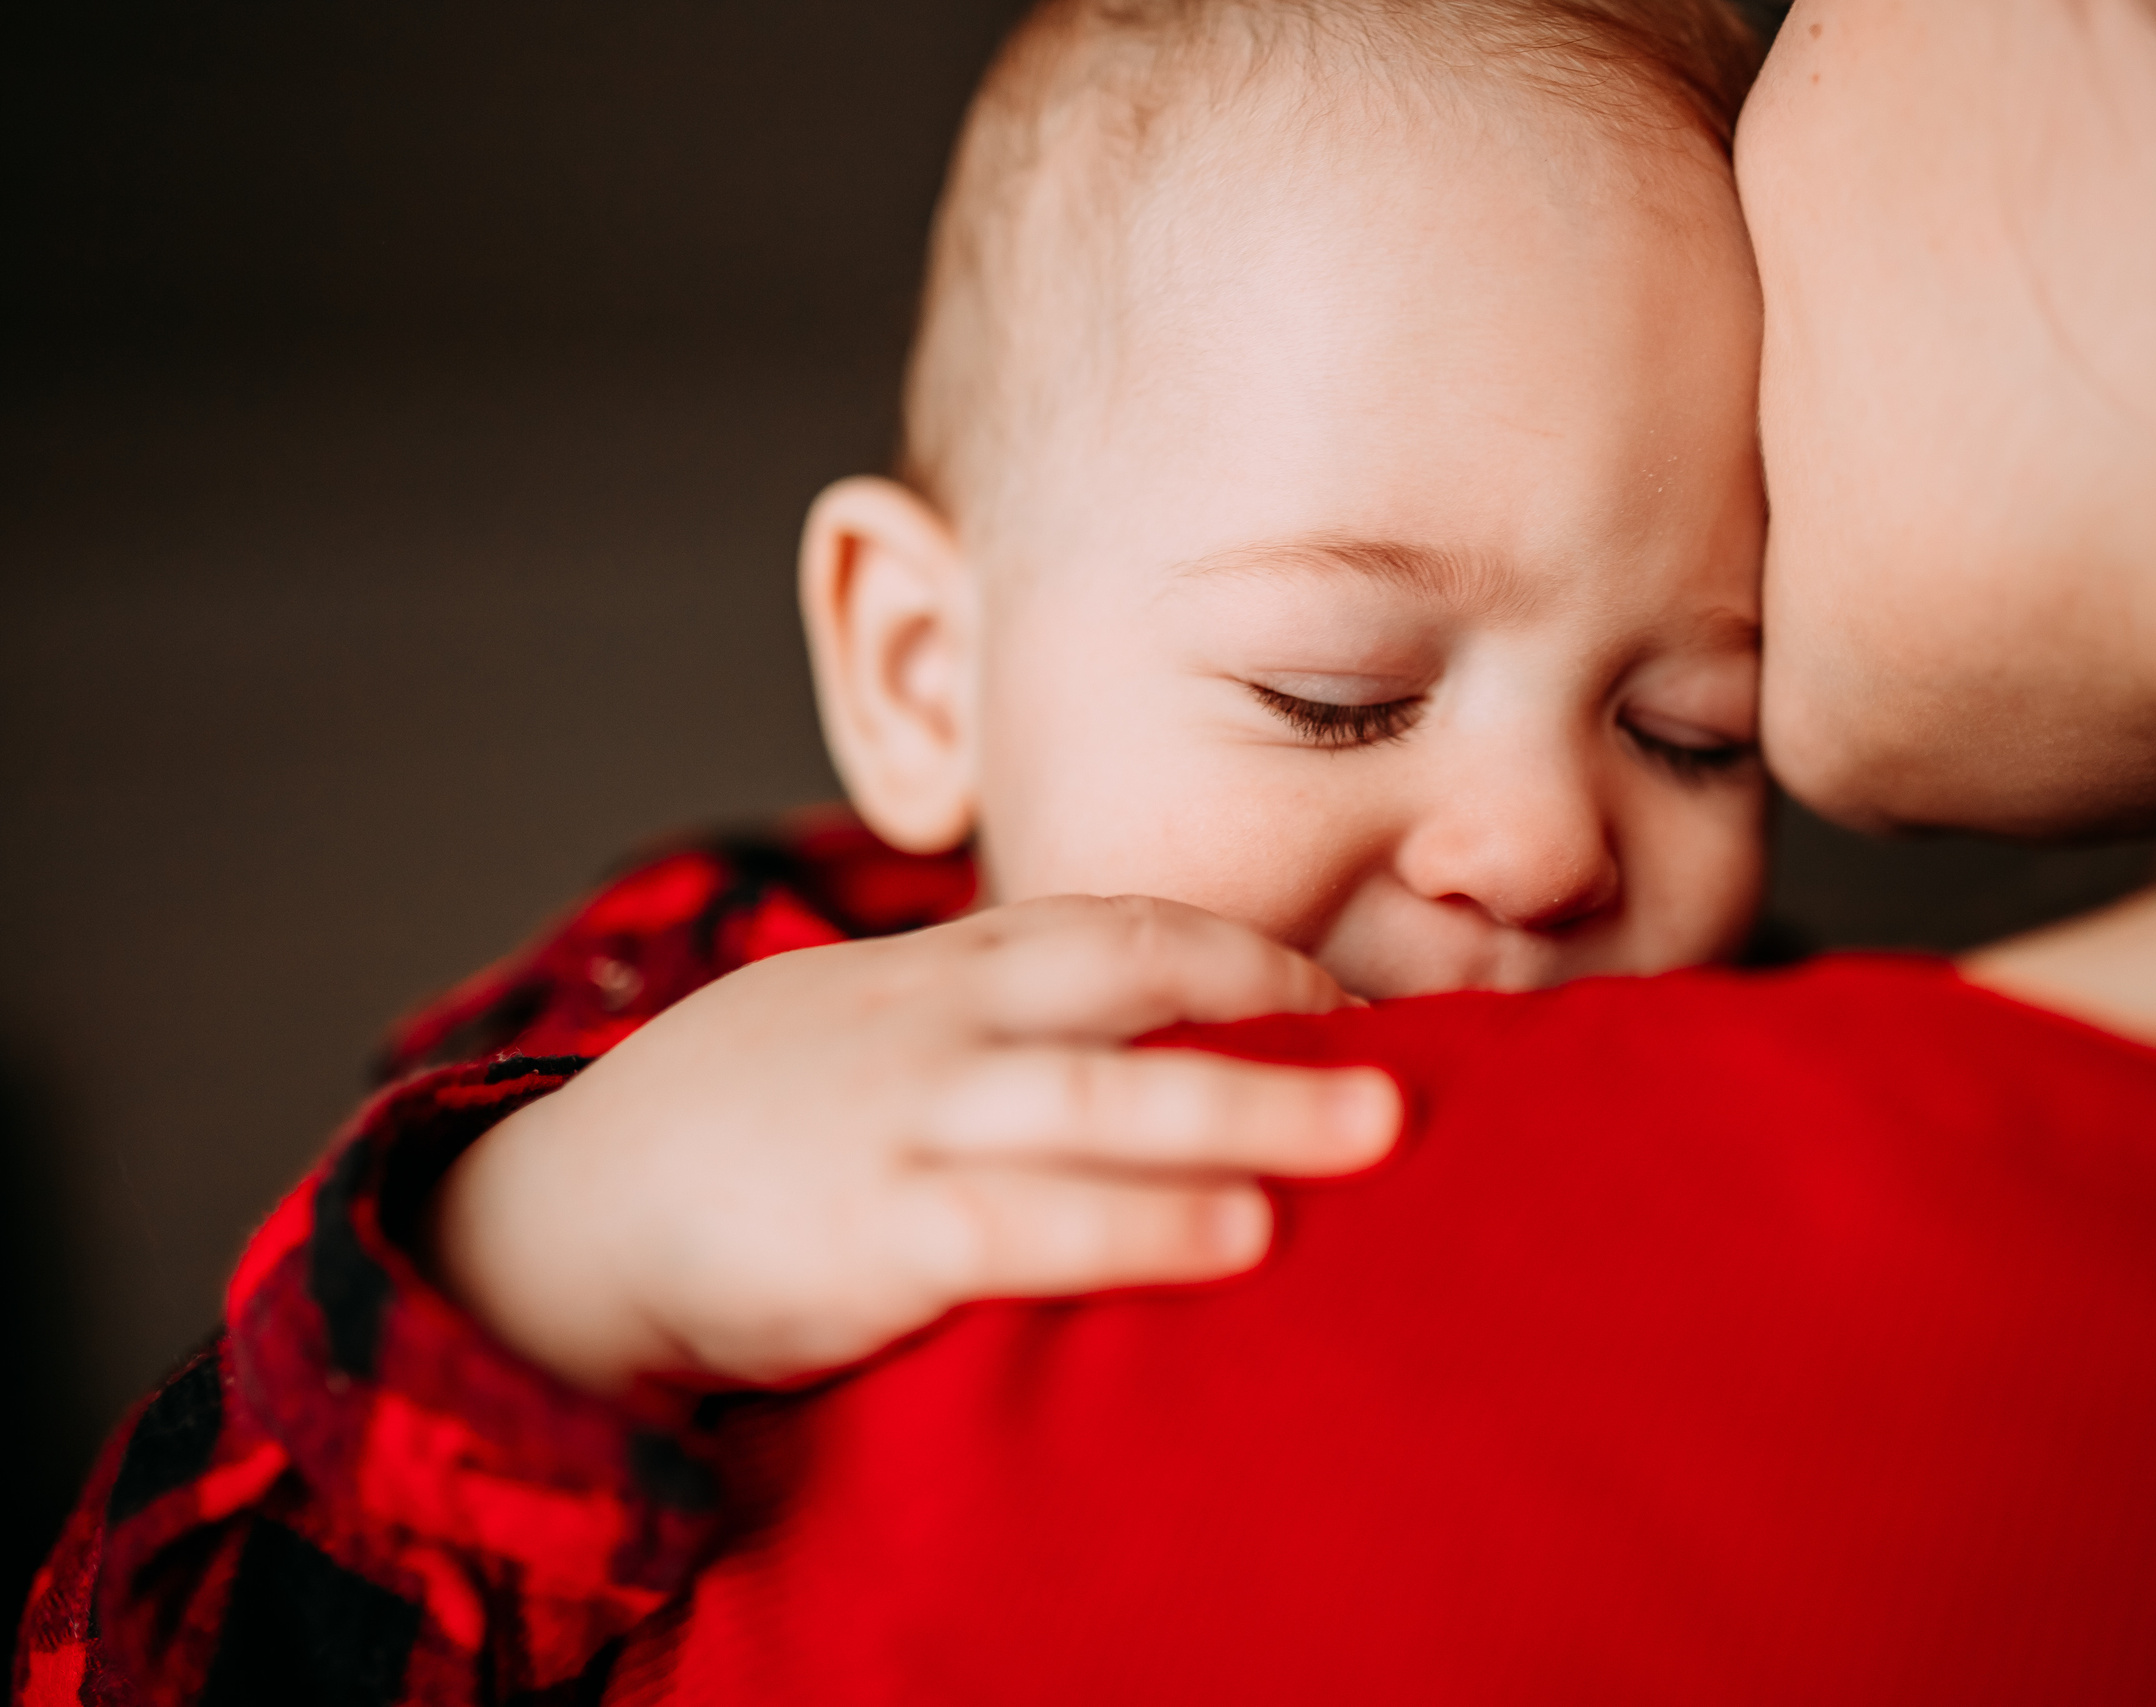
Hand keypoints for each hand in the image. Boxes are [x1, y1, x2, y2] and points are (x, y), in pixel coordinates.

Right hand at [429, 895, 1400, 1395]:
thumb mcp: (877, 1031)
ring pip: (1104, 1099)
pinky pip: (1025, 1223)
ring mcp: (903, 1120)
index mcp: (946, 968)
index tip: (1348, 999)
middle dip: (1282, 1012)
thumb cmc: (760, 1121)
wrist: (568, 1208)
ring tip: (1373, 1134)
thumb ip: (1000, 1027)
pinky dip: (1141, 1226)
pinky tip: (1237, 1240)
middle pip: (1139, 987)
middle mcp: (940, 1022)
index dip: (1246, 957)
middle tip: (1411, 1056)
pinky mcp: (868, 1232)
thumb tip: (1152, 1063)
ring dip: (1251, 1111)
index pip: (1122, 928)